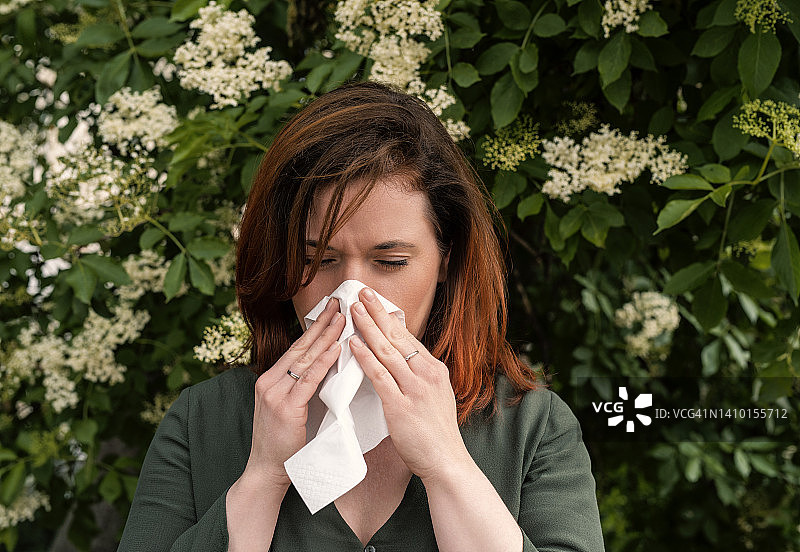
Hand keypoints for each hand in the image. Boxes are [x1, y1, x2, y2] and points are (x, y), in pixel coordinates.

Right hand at [243, 297, 344, 488]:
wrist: (268, 470)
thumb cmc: (284, 442)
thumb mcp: (291, 407)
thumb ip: (303, 387)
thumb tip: (329, 366)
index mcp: (270, 379)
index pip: (296, 347)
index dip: (314, 328)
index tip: (330, 310)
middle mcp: (270, 381)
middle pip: (300, 346)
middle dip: (321, 323)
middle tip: (339, 304)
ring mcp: (275, 393)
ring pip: (305, 358)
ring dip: (326, 336)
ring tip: (342, 318)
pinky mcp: (285, 407)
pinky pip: (309, 379)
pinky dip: (324, 362)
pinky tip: (336, 348)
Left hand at [348, 287, 471, 482]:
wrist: (446, 461)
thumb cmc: (436, 433)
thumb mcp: (435, 395)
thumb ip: (420, 377)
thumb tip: (403, 358)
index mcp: (435, 370)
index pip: (408, 338)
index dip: (389, 318)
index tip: (375, 302)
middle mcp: (427, 375)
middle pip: (398, 337)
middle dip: (377, 313)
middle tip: (362, 293)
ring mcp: (415, 390)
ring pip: (387, 352)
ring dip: (368, 328)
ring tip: (353, 311)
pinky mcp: (400, 406)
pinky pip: (379, 376)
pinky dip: (365, 357)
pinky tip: (353, 344)